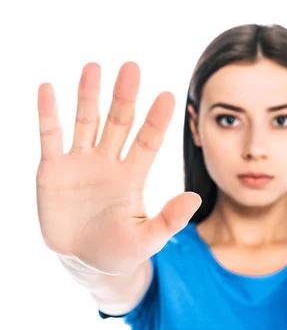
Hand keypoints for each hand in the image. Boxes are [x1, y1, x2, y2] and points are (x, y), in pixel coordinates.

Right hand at [36, 62, 200, 274]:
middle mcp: (109, 162)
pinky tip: (47, 89)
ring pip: (86, 122)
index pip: (148, 141)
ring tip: (93, 67)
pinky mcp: (53, 170)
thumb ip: (170, 220)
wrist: (85, 262)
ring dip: (88, 95)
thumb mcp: (148, 239)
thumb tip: (196, 198)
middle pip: (118, 122)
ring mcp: (81, 163)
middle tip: (131, 67)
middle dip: (124, 96)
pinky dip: (48, 114)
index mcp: (134, 175)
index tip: (168, 96)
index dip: (156, 120)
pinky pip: (50, 137)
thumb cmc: (120, 251)